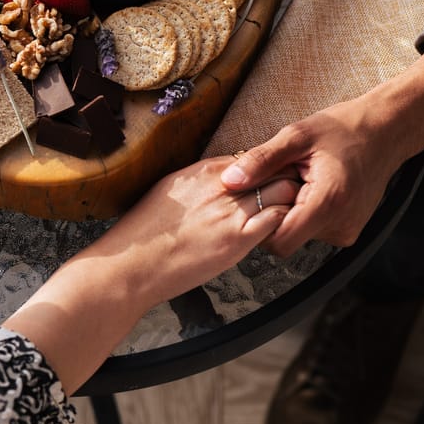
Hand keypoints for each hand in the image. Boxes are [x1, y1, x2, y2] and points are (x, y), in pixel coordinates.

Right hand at [6, 155, 298, 393]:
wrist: (132, 265)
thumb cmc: (145, 233)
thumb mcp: (169, 191)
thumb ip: (198, 182)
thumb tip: (217, 180)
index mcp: (202, 171)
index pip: (250, 159)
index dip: (265, 169)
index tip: (272, 180)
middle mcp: (220, 185)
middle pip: (272, 170)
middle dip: (284, 179)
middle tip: (290, 193)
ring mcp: (229, 212)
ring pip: (281, 191)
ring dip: (289, 199)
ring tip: (292, 211)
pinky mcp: (237, 239)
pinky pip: (276, 220)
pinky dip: (283, 222)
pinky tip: (279, 231)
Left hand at [219, 98, 405, 258]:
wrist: (386, 131)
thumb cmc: (344, 128)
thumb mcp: (297, 136)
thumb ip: (261, 160)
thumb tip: (229, 180)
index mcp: (328, 203)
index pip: (279, 241)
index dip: (260, 223)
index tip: (258, 196)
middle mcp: (341, 225)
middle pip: (288, 238)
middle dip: (275, 212)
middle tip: (281, 178)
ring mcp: (347, 231)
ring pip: (300, 234)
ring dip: (291, 210)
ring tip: (300, 178)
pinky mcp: (349, 230)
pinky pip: (315, 229)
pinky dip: (306, 211)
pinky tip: (311, 185)